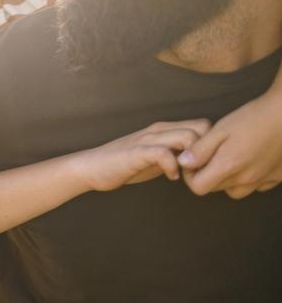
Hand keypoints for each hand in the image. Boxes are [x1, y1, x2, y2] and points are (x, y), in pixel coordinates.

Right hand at [71, 120, 208, 191]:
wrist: (91, 167)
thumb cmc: (125, 164)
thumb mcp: (157, 156)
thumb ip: (176, 153)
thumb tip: (202, 162)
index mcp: (164, 129)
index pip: (203, 125)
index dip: (211, 144)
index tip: (206, 164)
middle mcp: (158, 129)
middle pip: (202, 127)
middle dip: (208, 150)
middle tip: (201, 170)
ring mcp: (147, 139)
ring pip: (187, 137)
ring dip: (194, 159)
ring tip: (187, 174)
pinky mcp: (137, 152)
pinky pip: (164, 154)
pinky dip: (173, 167)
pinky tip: (171, 177)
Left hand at [180, 93, 281, 198]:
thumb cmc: (253, 117)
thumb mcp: (221, 129)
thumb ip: (201, 149)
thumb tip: (183, 163)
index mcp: (229, 165)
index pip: (198, 187)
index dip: (190, 176)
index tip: (192, 161)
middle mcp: (246, 178)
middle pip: (215, 188)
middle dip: (207, 175)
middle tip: (210, 155)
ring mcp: (264, 180)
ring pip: (236, 191)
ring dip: (227, 179)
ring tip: (230, 158)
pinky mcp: (278, 177)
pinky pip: (257, 187)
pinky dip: (249, 179)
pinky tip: (250, 161)